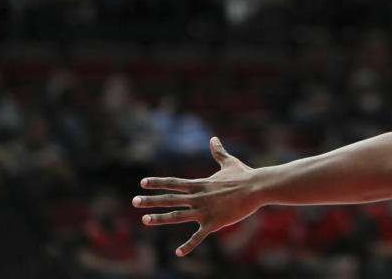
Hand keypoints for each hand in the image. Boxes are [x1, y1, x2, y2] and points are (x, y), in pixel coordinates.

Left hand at [134, 137, 259, 256]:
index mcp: (200, 184)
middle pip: (170, 199)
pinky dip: (188, 245)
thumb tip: (213, 139)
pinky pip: (198, 236)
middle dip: (151, 200)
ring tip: (144, 220)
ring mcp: (205, 211)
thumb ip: (219, 153)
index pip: (174, 183)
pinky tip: (178, 252)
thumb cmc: (244, 175)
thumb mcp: (229, 162)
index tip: (142, 183)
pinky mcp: (214, 223)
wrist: (257, 188)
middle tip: (134, 201)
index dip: (157, 183)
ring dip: (160, 218)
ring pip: (178, 216)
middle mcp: (198, 197)